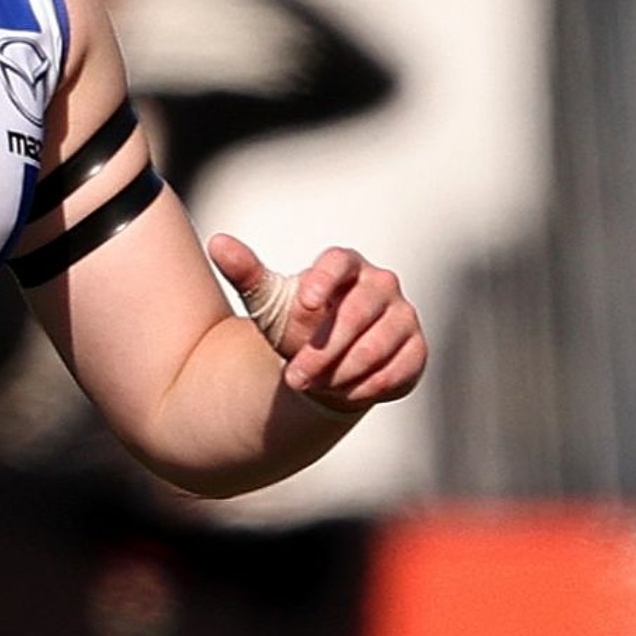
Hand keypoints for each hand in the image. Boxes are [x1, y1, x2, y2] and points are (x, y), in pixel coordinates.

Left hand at [210, 235, 426, 415]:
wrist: (329, 362)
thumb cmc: (299, 325)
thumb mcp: (269, 300)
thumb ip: (246, 272)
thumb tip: (218, 243)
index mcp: (347, 263)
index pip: (340, 262)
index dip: (324, 280)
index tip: (304, 305)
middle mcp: (382, 285)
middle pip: (357, 313)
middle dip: (324, 350)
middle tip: (295, 376)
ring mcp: (404, 317)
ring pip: (377, 346)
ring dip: (342, 371)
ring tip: (317, 384)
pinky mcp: (417, 349)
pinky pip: (397, 370)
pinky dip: (367, 386)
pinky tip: (345, 392)